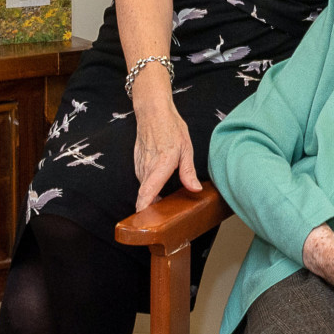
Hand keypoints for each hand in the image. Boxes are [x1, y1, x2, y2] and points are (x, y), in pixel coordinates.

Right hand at [132, 84, 198, 210]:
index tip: (144, 222)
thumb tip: (195, 189)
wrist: (152, 112)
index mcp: (161, 164)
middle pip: (145, 195)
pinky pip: (143, 181)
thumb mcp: (186, 148)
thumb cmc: (171, 127)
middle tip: (163, 221)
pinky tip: (160, 189)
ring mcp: (140, 166)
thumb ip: (188, 171)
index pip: (147, 192)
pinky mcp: (138, 164)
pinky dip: (149, 188)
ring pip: (144, 189)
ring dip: (151, 198)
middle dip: (151, 210)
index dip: (144, 208)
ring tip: (163, 208)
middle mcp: (147, 167)